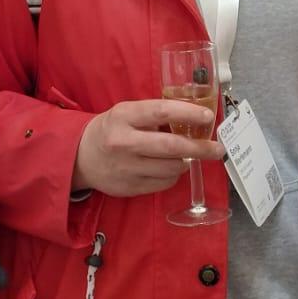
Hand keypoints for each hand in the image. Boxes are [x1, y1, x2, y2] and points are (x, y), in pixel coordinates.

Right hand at [71, 98, 224, 197]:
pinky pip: (164, 183)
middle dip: (200, 148)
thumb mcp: (126, 113)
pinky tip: (169, 168)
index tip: (207, 117)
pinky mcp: (129, 187)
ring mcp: (127, 168)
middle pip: (171, 146)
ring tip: (188, 156)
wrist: (80, 157)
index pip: (161, 111)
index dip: (188, 113)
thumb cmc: (111, 130)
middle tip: (217, 149)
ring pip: (171, 168)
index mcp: (124, 116)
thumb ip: (154, 115)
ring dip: (186, 162)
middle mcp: (124, 142)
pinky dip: (173, 175)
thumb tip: (194, 117)